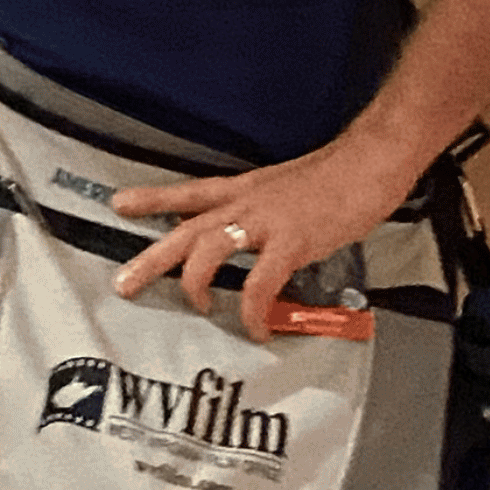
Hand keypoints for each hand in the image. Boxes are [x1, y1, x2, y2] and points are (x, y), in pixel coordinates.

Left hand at [107, 135, 427, 338]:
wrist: (370, 161)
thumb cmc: (338, 176)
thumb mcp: (286, 189)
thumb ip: (264, 212)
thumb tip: (254, 237)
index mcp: (244, 190)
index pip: (189, 193)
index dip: (153, 199)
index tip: (119, 203)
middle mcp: (245, 204)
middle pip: (185, 230)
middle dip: (151, 258)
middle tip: (123, 283)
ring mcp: (265, 222)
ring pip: (208, 251)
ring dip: (194, 284)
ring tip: (197, 308)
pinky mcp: (291, 242)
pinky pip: (260, 285)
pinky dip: (254, 311)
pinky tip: (256, 328)